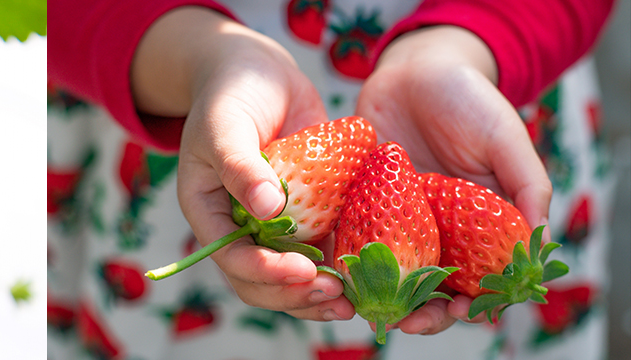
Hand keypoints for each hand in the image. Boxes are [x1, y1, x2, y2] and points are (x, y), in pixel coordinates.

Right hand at [132, 7, 351, 320]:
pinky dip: (343, 264)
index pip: (233, 259)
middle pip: (262, 282)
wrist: (257, 71)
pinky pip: (324, 247)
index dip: (266, 272)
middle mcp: (240, 228)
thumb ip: (242, 167)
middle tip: (335, 297)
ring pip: (294, 275)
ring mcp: (276, 224)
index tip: (303, 269)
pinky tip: (371, 271)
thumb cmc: (230, 93)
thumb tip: (267, 210)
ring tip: (354, 301)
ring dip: (321, 292)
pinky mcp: (309, 212)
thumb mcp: (226, 126)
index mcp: (210, 214)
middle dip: (297, 295)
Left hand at [355, 26, 552, 333]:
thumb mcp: (506, 138)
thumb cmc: (469, 100)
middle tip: (406, 320)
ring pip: (386, 273)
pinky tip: (334, 273)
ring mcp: (393, 219)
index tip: (465, 310)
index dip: (474, 300)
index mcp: (476, 226)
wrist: (416, 68)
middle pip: (428, 287)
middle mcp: (434, 231)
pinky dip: (342, 260)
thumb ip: (526, 186)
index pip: (478, 278)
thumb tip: (538, 238)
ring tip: (366, 306)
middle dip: (420, 310)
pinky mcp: (357, 203)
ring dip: (377, 295)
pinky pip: (348, 239)